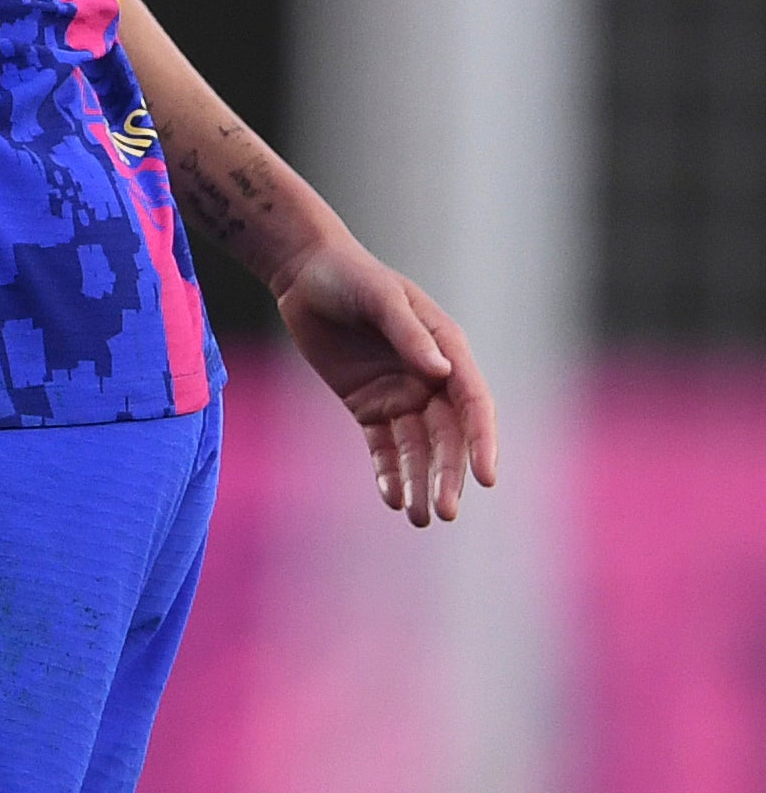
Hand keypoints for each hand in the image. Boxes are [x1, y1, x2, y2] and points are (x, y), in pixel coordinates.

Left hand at [274, 241, 499, 526]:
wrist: (306, 274)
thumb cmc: (351, 277)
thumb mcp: (380, 298)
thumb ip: (408, 333)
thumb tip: (440, 371)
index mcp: (448, 350)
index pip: (473, 404)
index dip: (483, 441)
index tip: (487, 477)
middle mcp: (431, 378)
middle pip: (447, 436)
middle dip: (447, 474)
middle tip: (444, 512)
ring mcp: (399, 394)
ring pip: (417, 448)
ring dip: (419, 482)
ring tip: (418, 518)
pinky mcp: (368, 405)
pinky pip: (383, 446)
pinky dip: (388, 472)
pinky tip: (391, 498)